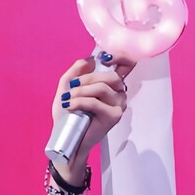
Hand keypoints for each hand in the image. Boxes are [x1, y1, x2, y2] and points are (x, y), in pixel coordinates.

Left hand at [54, 51, 136, 172]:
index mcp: (112, 84)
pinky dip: (79, 101)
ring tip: (68, 99)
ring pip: (102, 88)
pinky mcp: (113, 116)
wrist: (67, 138)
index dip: (120, 56)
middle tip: (72, 87)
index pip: (127, 64)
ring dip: (81, 91)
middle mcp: (119, 93)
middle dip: (88, 78)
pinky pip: (95, 102)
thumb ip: (76, 71)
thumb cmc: (69, 114)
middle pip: (110, 75)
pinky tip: (69, 105)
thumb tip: (90, 60)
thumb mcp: (68, 88)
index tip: (102, 58)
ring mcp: (118, 105)